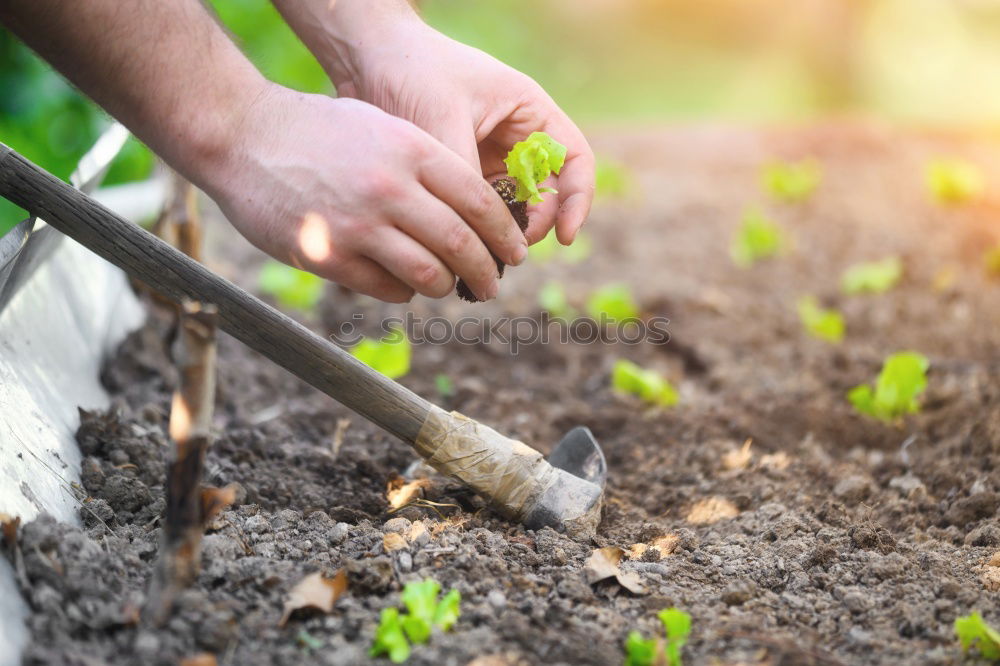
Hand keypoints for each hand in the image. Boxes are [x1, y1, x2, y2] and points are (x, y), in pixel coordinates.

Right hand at [204, 85, 526, 302]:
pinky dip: (404, 292)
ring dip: (446, 287)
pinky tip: (405, 286)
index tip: (516, 252)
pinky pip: (386, 288)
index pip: (479, 202)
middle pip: (460, 244)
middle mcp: (390, 189)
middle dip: (486, 272)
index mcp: (412, 151)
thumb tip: (469, 212)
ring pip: (427, 275)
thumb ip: (427, 164)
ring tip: (450, 287)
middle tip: (493, 284)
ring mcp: (359, 226)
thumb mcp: (383, 127)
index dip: (505, 234)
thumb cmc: (319, 131)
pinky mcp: (329, 255)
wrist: (244, 137)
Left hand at [327, 17, 594, 245]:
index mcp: (529, 111)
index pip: (575, 160)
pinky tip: (458, 246)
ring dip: (502, 232)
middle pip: (546, 192)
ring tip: (482, 256)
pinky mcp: (461, 172)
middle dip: (534, 224)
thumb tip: (475, 240)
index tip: (563, 236)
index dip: (577, 201)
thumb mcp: (444, 125)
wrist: (363, 56)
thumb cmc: (411, 72)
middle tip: (509, 251)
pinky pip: (479, 208)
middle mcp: (515, 135)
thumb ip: (465, 181)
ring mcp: (488, 155)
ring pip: (512, 205)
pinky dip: (474, 228)